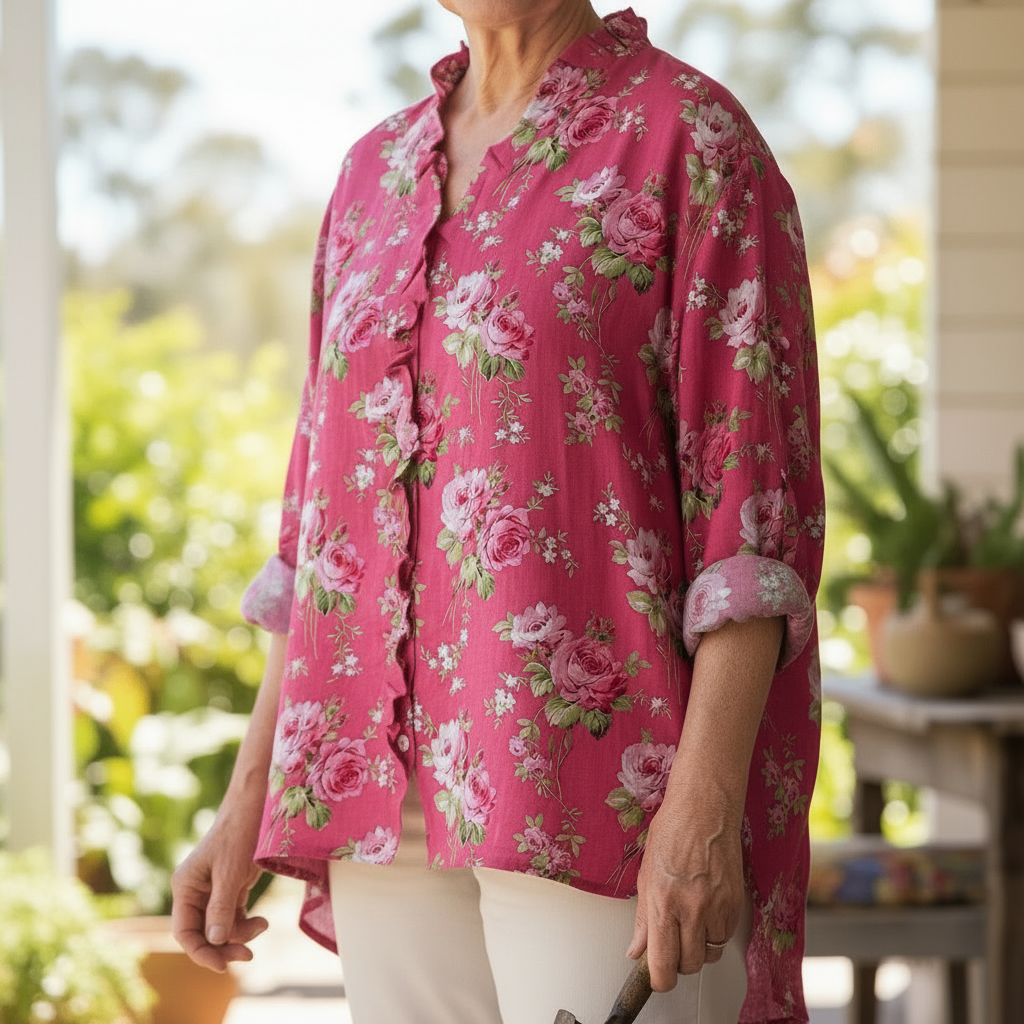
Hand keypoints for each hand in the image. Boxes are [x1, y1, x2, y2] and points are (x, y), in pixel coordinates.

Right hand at [170, 807, 268, 972]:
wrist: (257, 804)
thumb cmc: (241, 832)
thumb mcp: (231, 871)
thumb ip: (221, 906)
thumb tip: (214, 941)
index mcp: (185, 886)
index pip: (185, 931)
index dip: (200, 952)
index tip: (223, 966)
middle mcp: (195, 891)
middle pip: (203, 933)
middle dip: (223, 946)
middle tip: (248, 956)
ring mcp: (213, 890)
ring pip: (220, 927)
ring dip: (240, 934)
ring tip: (263, 925)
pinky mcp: (231, 887)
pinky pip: (234, 916)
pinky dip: (246, 923)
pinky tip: (262, 921)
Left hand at [626, 785, 744, 991]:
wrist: (706, 809)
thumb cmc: (673, 831)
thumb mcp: (646, 874)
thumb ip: (643, 918)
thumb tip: (636, 950)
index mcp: (664, 902)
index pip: (663, 965)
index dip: (659, 979)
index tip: (656, 977)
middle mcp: (692, 909)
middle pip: (689, 966)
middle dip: (678, 963)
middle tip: (671, 945)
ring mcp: (718, 907)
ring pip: (709, 954)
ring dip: (698, 948)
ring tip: (688, 925)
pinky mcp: (736, 904)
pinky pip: (725, 936)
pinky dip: (715, 933)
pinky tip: (704, 912)